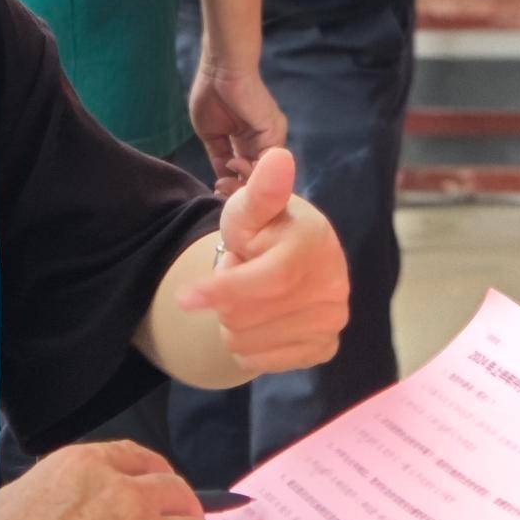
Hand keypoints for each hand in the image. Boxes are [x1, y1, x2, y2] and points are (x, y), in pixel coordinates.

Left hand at [178, 148, 349, 375]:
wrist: (289, 262)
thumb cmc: (264, 230)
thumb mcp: (250, 208)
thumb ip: (260, 190)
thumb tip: (278, 157)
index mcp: (314, 242)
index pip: (267, 280)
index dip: (223, 289)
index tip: (185, 297)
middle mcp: (333, 284)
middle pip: (247, 315)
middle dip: (225, 297)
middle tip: (239, 274)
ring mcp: (332, 320)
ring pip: (248, 342)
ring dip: (234, 322)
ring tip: (249, 296)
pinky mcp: (324, 348)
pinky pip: (261, 362)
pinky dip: (248, 346)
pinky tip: (260, 320)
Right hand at [190, 61, 287, 194]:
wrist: (221, 68)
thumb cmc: (212, 93)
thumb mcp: (211, 134)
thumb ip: (219, 156)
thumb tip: (222, 179)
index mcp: (249, 140)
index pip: (245, 170)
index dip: (233, 184)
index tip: (218, 192)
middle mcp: (263, 141)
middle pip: (256, 174)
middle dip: (239, 187)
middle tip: (221, 192)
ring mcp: (270, 137)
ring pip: (262, 171)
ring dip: (244, 182)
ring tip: (226, 185)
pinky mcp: (273, 131)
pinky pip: (266, 161)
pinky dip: (251, 171)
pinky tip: (234, 170)